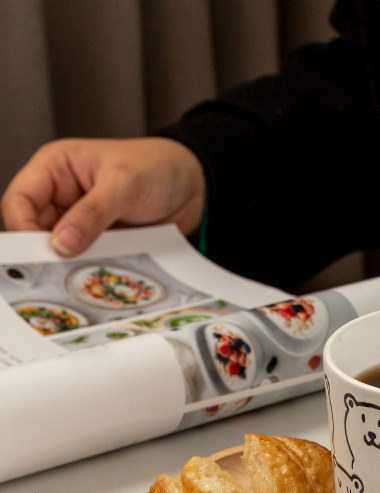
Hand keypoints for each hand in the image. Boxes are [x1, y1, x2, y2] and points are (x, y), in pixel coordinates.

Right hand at [1, 137, 205, 255]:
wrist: (196, 186)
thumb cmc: (159, 167)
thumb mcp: (124, 184)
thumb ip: (92, 214)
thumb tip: (62, 243)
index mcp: (56, 168)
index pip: (19, 200)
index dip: (23, 226)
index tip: (43, 250)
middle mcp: (63, 195)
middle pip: (36, 230)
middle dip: (48, 251)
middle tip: (62, 270)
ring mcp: (82, 221)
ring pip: (62, 250)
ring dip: (73, 263)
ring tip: (87, 274)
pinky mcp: (102, 241)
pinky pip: (89, 259)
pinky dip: (94, 268)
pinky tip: (103, 275)